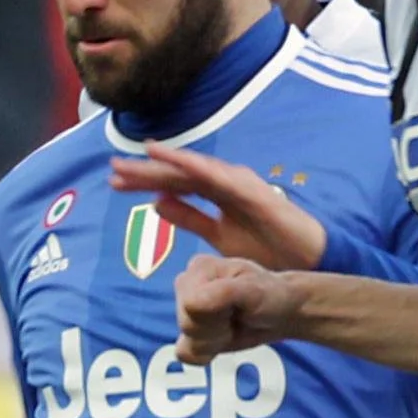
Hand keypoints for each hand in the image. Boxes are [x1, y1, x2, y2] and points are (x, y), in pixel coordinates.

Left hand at [110, 144, 329, 269]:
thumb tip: (156, 203)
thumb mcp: (217, 237)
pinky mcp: (253, 191)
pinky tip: (177, 161)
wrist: (304, 263)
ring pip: (196, 169)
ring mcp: (238, 184)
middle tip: (113, 167)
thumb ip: (189, 218)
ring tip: (141, 155)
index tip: (114, 181)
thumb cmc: (266, 249)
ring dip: (168, 162)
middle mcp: (223, 184)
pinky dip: (198, 166)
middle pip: (178, 173)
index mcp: (214, 194)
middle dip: (146, 170)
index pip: (173, 185)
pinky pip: (221, 177)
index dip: (144, 182)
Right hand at [176, 254, 304, 361]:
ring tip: (232, 324)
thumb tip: (191, 304)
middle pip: (187, 325)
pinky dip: (206, 353)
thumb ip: (223, 292)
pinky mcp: (190, 332)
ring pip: (187, 342)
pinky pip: (185, 354)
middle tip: (236, 315)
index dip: (215, 314)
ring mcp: (186, 309)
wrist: (281, 311)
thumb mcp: (253, 290)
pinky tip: (223, 339)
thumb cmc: (269, 295)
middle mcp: (187, 286)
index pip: (190, 305)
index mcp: (199, 268)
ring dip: (215, 340)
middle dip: (216, 328)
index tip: (236, 305)